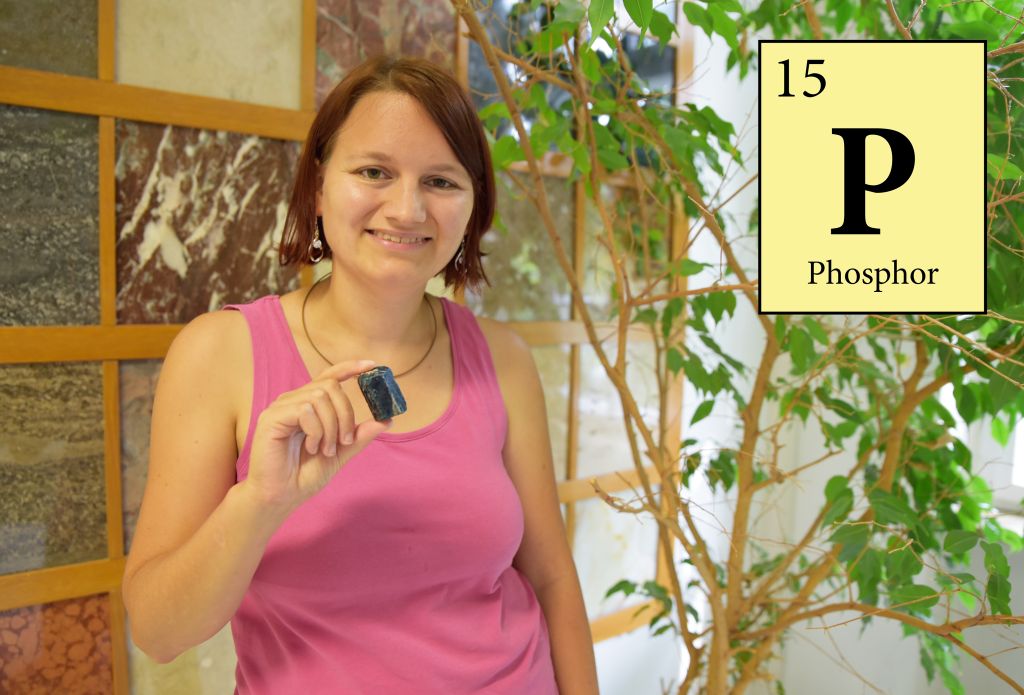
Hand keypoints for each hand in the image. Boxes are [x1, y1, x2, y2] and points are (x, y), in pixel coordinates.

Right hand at [246, 359, 389, 514]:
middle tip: (345, 440)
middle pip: (330, 387)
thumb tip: (386, 420)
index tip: (371, 366)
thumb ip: (359, 436)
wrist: (281, 497)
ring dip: (331, 426)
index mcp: (308, 405)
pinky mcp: (271, 418)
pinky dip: (316, 430)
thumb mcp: (340, 453)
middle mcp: (294, 401)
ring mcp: (281, 408)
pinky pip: (305, 410)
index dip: (349, 368)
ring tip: (326, 449)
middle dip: (345, 414)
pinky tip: (311, 447)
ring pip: (319, 397)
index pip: (329, 377)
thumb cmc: (303, 476)